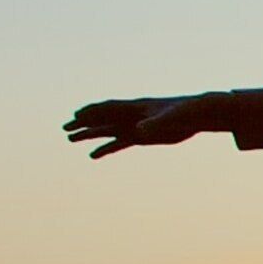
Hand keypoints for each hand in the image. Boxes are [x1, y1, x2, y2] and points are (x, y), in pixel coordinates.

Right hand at [63, 94, 219, 156]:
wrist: (197, 115)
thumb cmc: (185, 112)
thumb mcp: (170, 119)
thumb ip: (155, 124)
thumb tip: (140, 130)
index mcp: (136, 108)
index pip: (109, 108)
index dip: (93, 111)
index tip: (77, 114)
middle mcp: (131, 117)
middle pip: (102, 119)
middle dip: (84, 123)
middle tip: (65, 128)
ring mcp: (134, 127)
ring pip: (107, 131)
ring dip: (89, 135)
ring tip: (70, 139)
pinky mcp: (141, 137)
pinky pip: (118, 143)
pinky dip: (105, 149)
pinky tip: (92, 155)